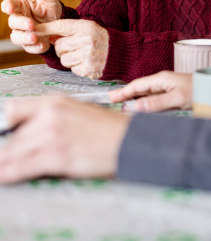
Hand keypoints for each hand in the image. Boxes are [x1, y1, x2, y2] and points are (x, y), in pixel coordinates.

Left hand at [0, 96, 129, 183]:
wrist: (129, 140)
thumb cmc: (109, 129)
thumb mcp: (79, 111)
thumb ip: (53, 118)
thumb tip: (30, 133)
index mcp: (56, 102)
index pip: (14, 110)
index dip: (6, 125)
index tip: (3, 135)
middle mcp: (51, 115)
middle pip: (13, 137)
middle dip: (7, 151)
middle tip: (5, 158)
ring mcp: (52, 136)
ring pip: (12, 153)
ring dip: (4, 164)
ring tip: (2, 169)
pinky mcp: (56, 156)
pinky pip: (21, 168)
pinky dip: (9, 175)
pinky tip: (4, 177)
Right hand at [1, 0, 61, 53]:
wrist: (60, 25)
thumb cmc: (50, 10)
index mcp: (21, 6)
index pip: (9, 5)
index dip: (8, 6)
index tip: (9, 7)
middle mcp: (19, 20)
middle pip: (13, 22)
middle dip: (21, 24)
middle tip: (31, 24)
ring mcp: (23, 33)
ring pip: (18, 37)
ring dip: (26, 38)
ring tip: (35, 37)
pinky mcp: (30, 44)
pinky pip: (29, 47)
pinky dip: (35, 47)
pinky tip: (42, 45)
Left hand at [36, 19, 108, 79]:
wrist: (121, 52)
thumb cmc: (102, 39)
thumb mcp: (88, 28)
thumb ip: (69, 30)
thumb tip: (47, 35)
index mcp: (86, 27)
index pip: (60, 26)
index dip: (45, 28)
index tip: (33, 29)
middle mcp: (86, 40)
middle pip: (59, 46)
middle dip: (63, 48)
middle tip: (74, 47)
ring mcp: (87, 55)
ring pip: (63, 59)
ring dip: (69, 58)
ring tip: (82, 55)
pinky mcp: (88, 68)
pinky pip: (72, 69)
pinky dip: (77, 67)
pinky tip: (87, 61)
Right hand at [109, 70, 192, 111]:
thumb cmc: (199, 91)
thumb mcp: (177, 99)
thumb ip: (157, 103)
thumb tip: (136, 107)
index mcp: (162, 79)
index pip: (138, 85)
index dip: (124, 92)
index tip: (111, 98)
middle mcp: (163, 81)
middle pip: (140, 88)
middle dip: (126, 93)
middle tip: (112, 100)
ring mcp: (168, 86)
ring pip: (147, 92)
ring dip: (135, 97)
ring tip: (124, 104)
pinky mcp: (173, 93)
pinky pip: (155, 96)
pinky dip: (145, 101)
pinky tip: (142, 106)